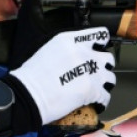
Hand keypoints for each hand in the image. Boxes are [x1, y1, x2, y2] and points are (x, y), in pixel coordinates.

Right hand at [0, 27, 115, 136]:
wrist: (27, 95)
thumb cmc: (31, 77)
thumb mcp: (48, 49)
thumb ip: (69, 49)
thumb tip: (79, 55)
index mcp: (71, 40)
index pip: (100, 35)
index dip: (102, 45)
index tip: (101, 50)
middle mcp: (83, 53)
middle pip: (107, 58)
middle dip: (103, 67)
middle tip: (96, 73)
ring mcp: (89, 71)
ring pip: (110, 77)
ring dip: (104, 84)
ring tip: (96, 89)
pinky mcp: (91, 89)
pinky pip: (105, 95)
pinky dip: (101, 100)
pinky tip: (96, 102)